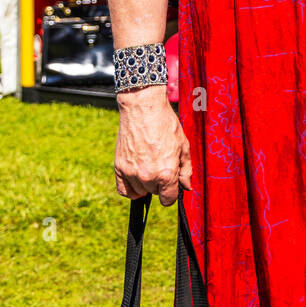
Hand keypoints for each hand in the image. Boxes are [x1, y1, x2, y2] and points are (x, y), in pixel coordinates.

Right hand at [114, 86, 192, 205]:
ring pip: (140, 191)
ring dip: (145, 183)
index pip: (169, 199)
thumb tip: (186, 187)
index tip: (172, 183)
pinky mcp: (119, 166)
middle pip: (155, 193)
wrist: (142, 107)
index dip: (172, 192)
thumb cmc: (165, 124)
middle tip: (161, 163)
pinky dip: (130, 188)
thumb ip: (186, 169)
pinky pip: (123, 190)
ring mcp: (131, 172)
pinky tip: (136, 178)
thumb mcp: (183, 145)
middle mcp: (147, 176)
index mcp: (166, 173)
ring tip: (149, 165)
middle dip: (160, 183)